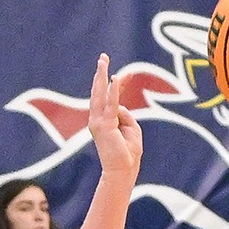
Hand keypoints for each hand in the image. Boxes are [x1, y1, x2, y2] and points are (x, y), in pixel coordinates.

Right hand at [87, 54, 141, 176]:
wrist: (122, 171)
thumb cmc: (128, 154)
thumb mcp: (131, 130)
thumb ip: (126, 115)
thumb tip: (121, 106)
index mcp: (103, 121)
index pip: (107, 98)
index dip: (113, 84)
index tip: (120, 72)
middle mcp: (97, 119)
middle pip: (98, 92)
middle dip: (100, 74)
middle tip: (102, 57)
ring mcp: (98, 122)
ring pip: (100, 95)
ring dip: (101, 77)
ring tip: (103, 61)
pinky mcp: (105, 126)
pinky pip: (110, 105)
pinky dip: (112, 92)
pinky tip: (114, 79)